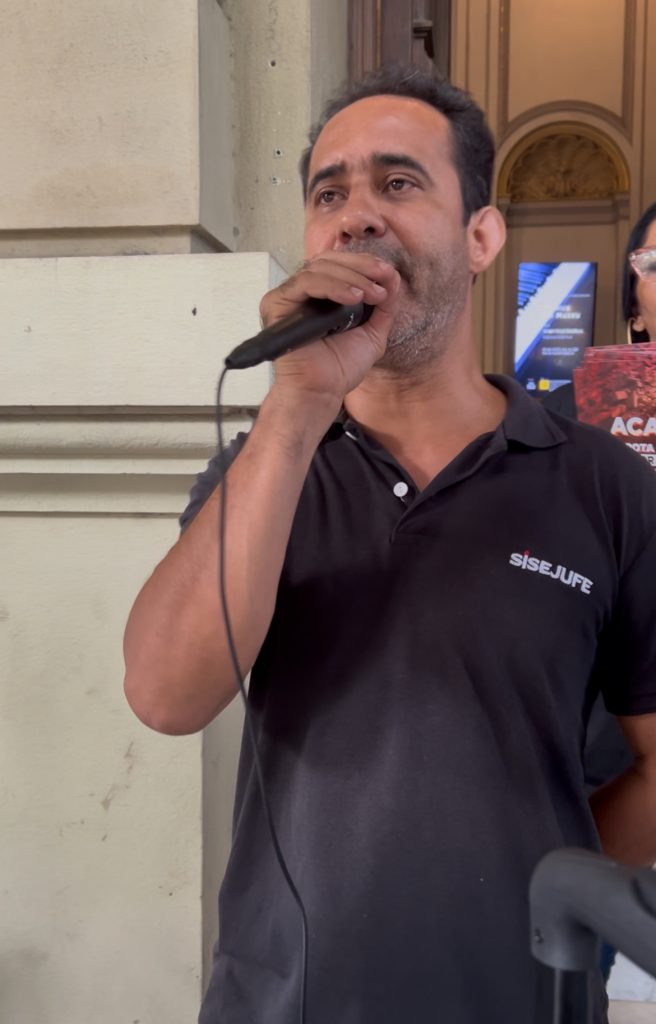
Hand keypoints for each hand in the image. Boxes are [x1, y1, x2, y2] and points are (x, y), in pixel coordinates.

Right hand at [260, 252, 400, 405]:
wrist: (323, 391)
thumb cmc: (341, 367)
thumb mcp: (373, 332)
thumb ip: (385, 306)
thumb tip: (393, 275)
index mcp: (322, 294)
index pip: (339, 264)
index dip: (364, 263)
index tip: (388, 274)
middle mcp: (303, 292)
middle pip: (329, 260)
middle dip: (361, 265)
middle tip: (383, 277)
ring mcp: (289, 296)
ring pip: (319, 268)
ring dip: (351, 276)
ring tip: (371, 294)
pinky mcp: (277, 303)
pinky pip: (305, 283)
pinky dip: (332, 286)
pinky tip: (353, 298)